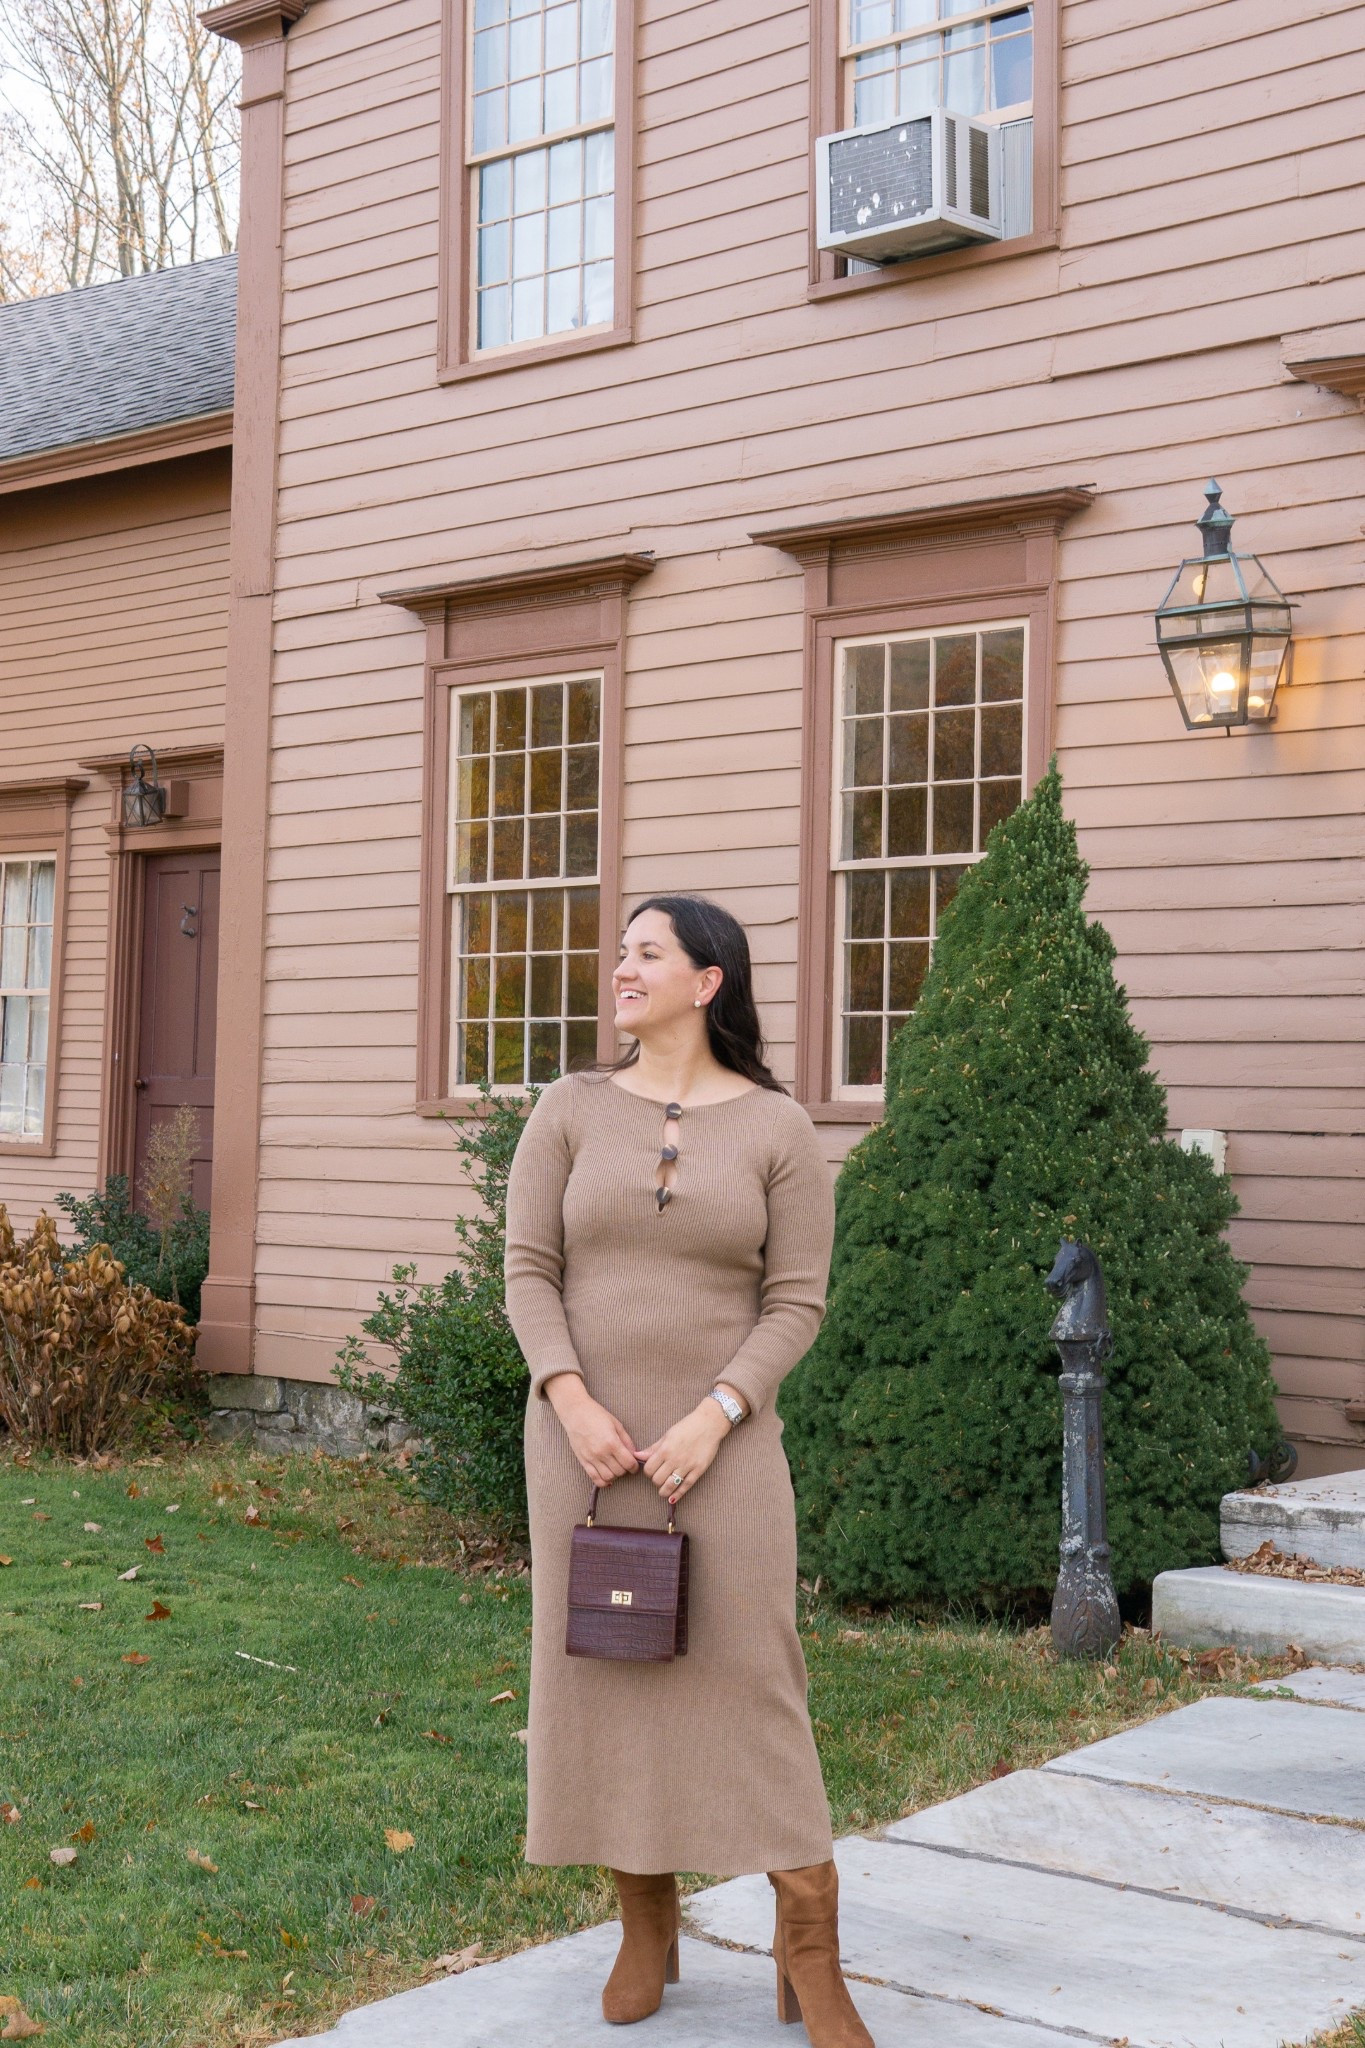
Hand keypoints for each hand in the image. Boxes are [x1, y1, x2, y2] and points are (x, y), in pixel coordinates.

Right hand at [545, 1374, 639, 1488]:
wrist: (575, 1412)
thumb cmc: (596, 1415)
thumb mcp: (616, 1424)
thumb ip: (626, 1441)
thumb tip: (634, 1454)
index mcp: (612, 1442)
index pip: (628, 1463)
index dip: (634, 1466)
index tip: (634, 1465)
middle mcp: (601, 1453)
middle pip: (619, 1472)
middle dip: (625, 1470)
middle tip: (625, 1464)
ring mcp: (591, 1458)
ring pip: (608, 1477)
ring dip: (615, 1475)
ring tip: (615, 1468)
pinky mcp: (583, 1461)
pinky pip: (594, 1478)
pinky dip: (603, 1482)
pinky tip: (607, 1478)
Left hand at [637, 1400, 730, 1506]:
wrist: (709, 1424)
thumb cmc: (687, 1427)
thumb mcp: (667, 1435)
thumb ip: (653, 1448)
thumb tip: (637, 1456)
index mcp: (665, 1449)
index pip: (649, 1469)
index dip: (648, 1472)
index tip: (652, 1470)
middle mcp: (675, 1459)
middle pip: (657, 1479)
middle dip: (656, 1481)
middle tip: (659, 1477)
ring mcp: (687, 1466)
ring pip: (670, 1486)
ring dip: (664, 1491)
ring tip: (663, 1490)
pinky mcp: (698, 1470)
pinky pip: (686, 1486)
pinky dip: (677, 1495)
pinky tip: (672, 1499)